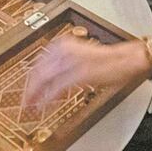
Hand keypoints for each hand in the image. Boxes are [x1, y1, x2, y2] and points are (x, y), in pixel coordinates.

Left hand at [22, 36, 149, 106]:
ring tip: (32, 106)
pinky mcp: (80, 74)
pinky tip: (45, 106)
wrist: (126, 60)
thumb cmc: (106, 61)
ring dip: (36, 95)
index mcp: (63, 44)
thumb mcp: (79, 56)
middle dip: (29, 89)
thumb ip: (63, 63)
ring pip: (44, 80)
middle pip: (38, 71)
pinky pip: (57, 88)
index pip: (38, 62)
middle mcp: (64, 50)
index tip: (27, 90)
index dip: (30, 78)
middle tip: (25, 102)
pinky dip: (49, 98)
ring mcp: (71, 62)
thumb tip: (49, 76)